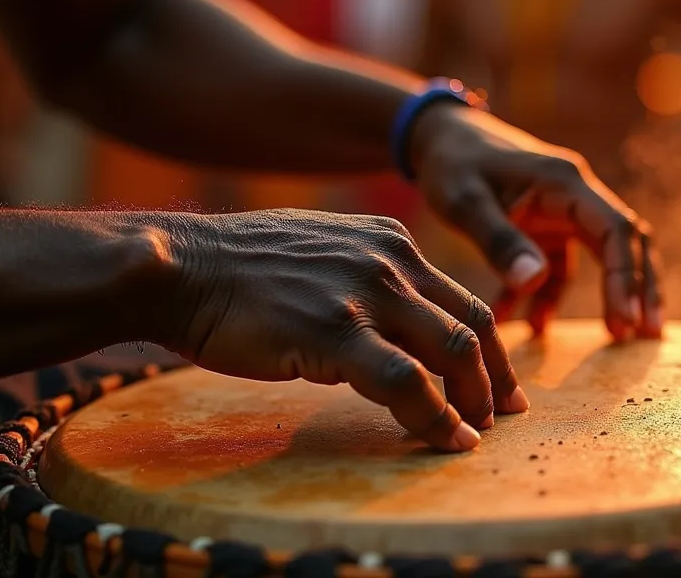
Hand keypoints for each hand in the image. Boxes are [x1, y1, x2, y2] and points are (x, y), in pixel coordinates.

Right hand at [166, 209, 529, 451]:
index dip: (491, 347)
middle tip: (501, 415)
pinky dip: (436, 417)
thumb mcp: (321, 253)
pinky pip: (407, 383)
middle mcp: (390, 260)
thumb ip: (364, 277)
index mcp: (389, 242)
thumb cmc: (238, 269)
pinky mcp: (336, 331)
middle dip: (494, 378)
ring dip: (472, 401)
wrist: (179, 266)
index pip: (463, 297)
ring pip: (452, 351)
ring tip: (472, 434)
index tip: (497, 382)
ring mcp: (365, 293)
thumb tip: (389, 324)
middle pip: (473, 324)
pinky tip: (444, 438)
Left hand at [409, 105, 662, 340]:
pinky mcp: (546, 227)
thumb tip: (533, 281)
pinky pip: (561, 266)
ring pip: (604, 255)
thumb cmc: (451, 163)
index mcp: (565, 183)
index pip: (616, 230)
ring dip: (611, 294)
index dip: (626, 276)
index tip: (625, 320)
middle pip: (626, 242)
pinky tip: (531, 324)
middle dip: (639, 287)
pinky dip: (550, 296)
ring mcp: (564, 212)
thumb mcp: (465, 203)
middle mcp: (575, 195)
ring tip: (618, 338)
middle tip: (648, 334)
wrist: (435, 139)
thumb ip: (499, 241)